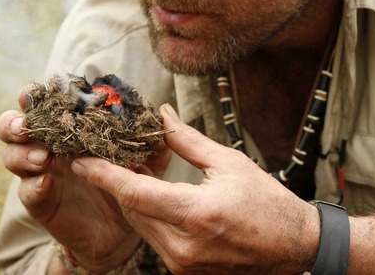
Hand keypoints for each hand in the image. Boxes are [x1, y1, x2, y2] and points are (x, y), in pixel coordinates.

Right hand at [0, 85, 172, 271]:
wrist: (121, 231)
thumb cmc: (127, 183)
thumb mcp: (145, 162)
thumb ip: (151, 140)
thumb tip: (162, 115)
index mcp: (68, 129)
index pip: (43, 105)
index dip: (34, 96)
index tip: (36, 92)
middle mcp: (47, 146)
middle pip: (11, 127)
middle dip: (14, 122)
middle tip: (26, 125)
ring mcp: (41, 174)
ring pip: (12, 157)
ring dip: (24, 153)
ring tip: (45, 157)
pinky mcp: (41, 202)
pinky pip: (26, 192)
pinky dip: (33, 186)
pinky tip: (46, 183)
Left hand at [72, 104, 320, 273]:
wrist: (294, 247)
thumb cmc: (267, 203)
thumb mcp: (228, 163)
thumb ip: (187, 141)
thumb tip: (161, 115)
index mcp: (195, 214)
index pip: (134, 193)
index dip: (103, 175)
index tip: (80, 160)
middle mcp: (184, 246)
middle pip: (132, 210)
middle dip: (115, 183)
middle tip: (104, 156)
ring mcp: (184, 265)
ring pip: (141, 226)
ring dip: (132, 200)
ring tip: (128, 171)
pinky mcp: (186, 272)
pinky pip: (155, 240)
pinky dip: (149, 217)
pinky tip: (152, 197)